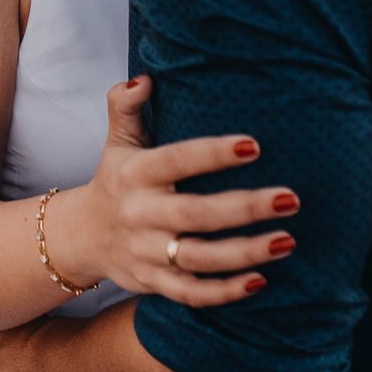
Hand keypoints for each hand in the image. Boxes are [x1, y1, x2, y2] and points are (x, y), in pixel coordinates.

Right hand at [74, 75, 300, 305]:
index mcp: (135, 173)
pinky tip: (261, 281)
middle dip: (246, 208)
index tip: (255, 146)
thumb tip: (144, 78)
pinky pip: (191, 293)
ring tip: (288, 241)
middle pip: (196, 213)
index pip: (177, 160)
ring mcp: (146, 251)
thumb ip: (125, 105)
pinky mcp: (153, 282)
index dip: (213, 154)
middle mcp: (140, 213)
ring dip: (245, 252)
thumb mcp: (117, 140)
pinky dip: (224, 292)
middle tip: (291, 199)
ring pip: (199, 257)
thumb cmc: (114, 179)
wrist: (80, 236)